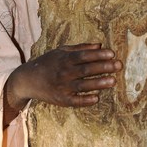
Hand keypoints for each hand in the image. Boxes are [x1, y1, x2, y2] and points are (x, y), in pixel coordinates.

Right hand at [4, 43, 121, 124]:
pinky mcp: (61, 100)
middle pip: (86, 70)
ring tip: (113, 81)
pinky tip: (96, 98)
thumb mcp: (61, 51)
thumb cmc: (48, 62)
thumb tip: (100, 44)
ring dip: (99, 83)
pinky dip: (85, 100)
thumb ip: (80, 48)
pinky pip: (75, 101)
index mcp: (65, 59)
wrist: (28, 80)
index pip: (84, 56)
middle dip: (103, 67)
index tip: (112, 53)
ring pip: (83, 86)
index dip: (98, 54)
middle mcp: (64, 73)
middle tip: (118, 65)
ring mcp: (62, 87)